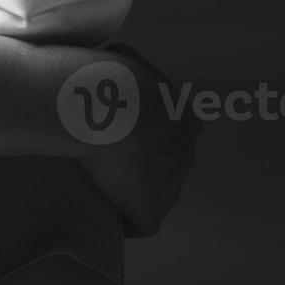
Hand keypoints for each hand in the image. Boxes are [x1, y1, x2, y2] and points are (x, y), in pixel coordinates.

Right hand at [78, 44, 201, 236]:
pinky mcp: (149, 210)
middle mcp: (186, 154)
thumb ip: (128, 70)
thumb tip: (108, 67)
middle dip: (143, 165)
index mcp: (186, 119)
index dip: (144, 136)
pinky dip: (126, 223)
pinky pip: (141, 224)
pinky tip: (107, 215)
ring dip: (135, 194)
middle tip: (105, 158)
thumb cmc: (105, 78)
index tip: (116, 134)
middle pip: (168, 165)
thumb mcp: (124, 59)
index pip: (172, 134)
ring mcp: (171, 185)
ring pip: (156, 195)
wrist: (98, 105)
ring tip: (102, 187)